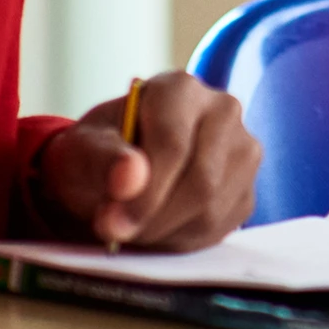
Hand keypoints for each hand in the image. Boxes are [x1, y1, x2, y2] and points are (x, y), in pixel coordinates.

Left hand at [38, 72, 260, 249]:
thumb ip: (102, 159)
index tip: (111, 224)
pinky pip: (221, 226)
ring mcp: (243, 149)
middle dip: (154, 218)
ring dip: (166, 231)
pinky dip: (183, 239)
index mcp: (180, 89)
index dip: (144, 192)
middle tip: (118, 233)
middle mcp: (223, 110)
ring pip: (213, 207)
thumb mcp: (81, 150)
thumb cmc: (98, 154)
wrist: (117, 173)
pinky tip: (159, 228)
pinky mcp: (247, 188)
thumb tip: (130, 178)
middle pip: (202, 180)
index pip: (173, 144)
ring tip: (135, 227)